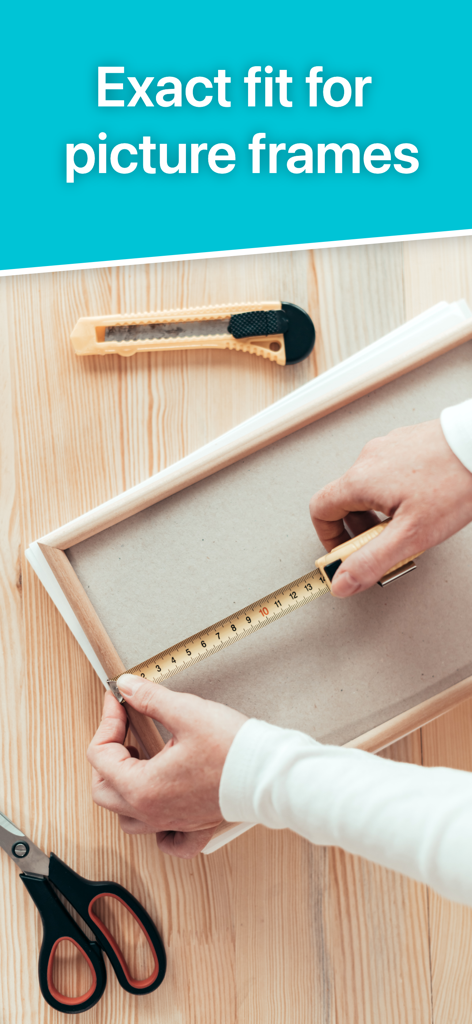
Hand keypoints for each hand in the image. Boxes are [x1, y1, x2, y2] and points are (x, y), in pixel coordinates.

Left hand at [87, 676, 246, 857]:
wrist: (268, 773)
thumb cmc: (231, 748)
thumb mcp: (186, 712)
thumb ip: (149, 698)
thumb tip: (127, 687)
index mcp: (142, 787)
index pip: (99, 755)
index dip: (107, 721)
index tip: (119, 702)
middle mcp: (152, 811)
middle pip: (103, 791)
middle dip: (107, 755)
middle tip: (124, 729)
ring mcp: (172, 823)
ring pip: (127, 818)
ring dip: (123, 789)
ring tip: (139, 761)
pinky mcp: (194, 826)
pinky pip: (167, 841)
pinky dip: (157, 829)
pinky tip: (162, 805)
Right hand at [309, 419, 471, 596]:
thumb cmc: (454, 484)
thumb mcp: (411, 535)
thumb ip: (371, 561)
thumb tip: (342, 582)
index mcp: (360, 480)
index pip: (320, 510)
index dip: (329, 538)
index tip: (345, 554)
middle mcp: (369, 459)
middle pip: (346, 501)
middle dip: (361, 530)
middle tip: (385, 545)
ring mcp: (389, 447)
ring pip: (370, 488)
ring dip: (380, 513)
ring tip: (408, 525)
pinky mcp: (408, 443)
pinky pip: (390, 474)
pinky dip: (396, 494)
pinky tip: (422, 504)